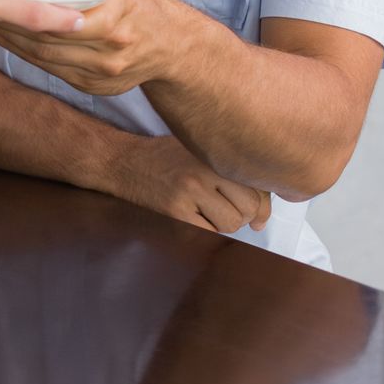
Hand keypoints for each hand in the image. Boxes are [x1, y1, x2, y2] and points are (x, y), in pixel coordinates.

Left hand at [0, 0, 191, 95]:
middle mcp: (112, 48)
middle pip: (46, 41)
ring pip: (45, 59)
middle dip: (10, 26)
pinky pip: (51, 70)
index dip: (24, 11)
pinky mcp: (94, 86)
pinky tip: (10, 39)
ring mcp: (103, 72)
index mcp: (117, 14)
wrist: (166, 41)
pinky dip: (26, 55)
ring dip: (12, 42)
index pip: (60, 18)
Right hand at [105, 133, 272, 233]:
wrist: (121, 160)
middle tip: (226, 211)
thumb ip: (231, 171)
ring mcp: (189, 193)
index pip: (258, 189)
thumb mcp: (198, 150)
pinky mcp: (174, 211)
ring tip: (207, 213)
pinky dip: (208, 231)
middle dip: (244, 216)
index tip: (257, 216)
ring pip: (231, 224)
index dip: (261, 207)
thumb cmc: (163, 156)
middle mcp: (204, 172)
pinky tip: (195, 219)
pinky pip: (209, 233)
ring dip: (224, 225)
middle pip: (249, 208)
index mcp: (214, 155)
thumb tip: (262, 214)